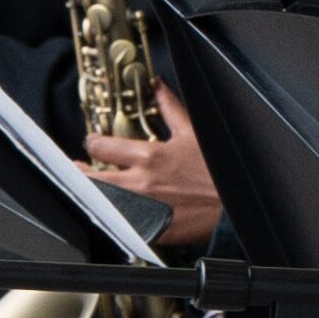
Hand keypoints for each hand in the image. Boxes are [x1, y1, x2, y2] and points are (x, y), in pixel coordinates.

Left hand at [81, 83, 222, 249]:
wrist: (237, 207)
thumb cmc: (220, 172)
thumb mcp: (194, 134)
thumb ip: (170, 109)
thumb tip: (159, 87)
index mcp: (149, 156)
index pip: (101, 146)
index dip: (92, 143)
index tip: (93, 143)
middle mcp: (140, 182)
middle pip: (88, 177)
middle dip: (81, 171)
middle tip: (81, 168)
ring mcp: (141, 209)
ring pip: (96, 201)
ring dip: (90, 193)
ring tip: (89, 190)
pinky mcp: (148, 231)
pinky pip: (116, 225)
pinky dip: (110, 217)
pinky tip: (111, 213)